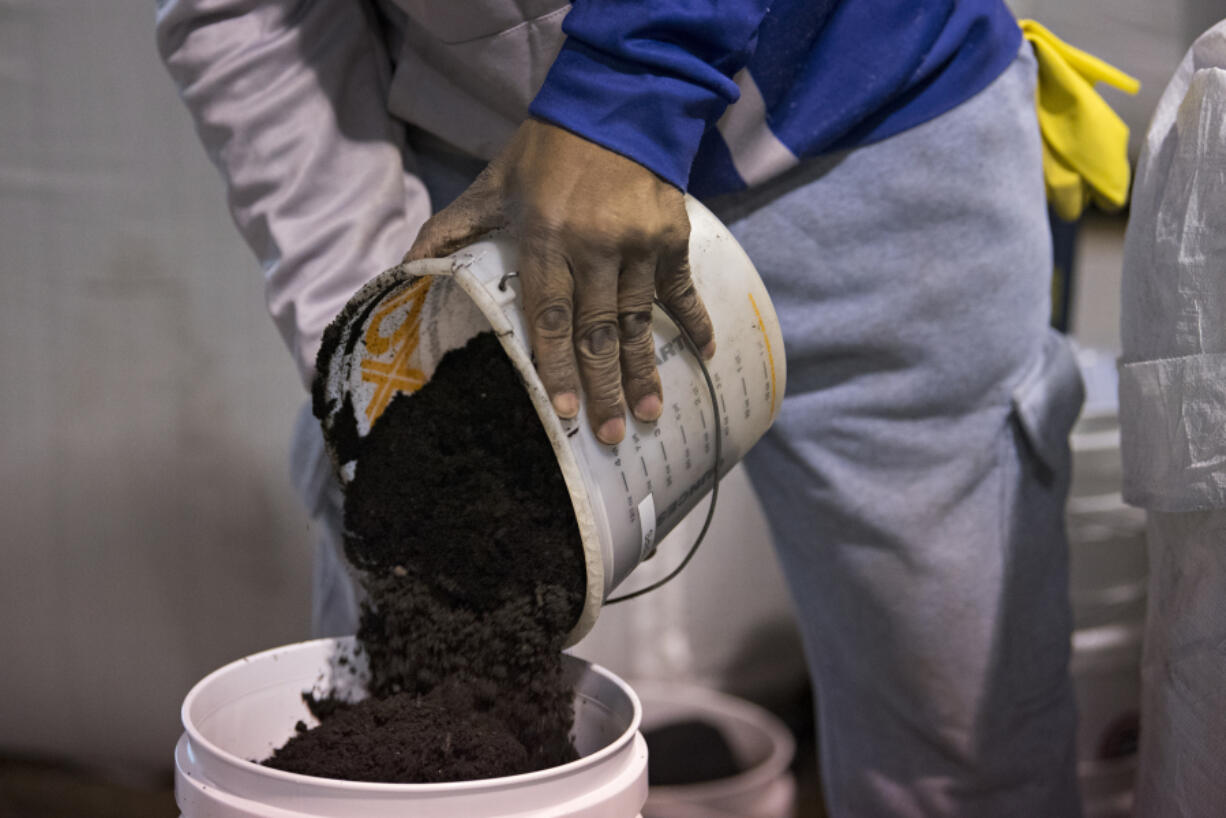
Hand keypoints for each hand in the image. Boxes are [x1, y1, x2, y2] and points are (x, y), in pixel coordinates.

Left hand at [403, 119, 714, 444]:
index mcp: (545, 235)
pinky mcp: (670, 235)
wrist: (615, 100)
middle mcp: (594, 244)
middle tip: (609, 435)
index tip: (563, 411)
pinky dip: (693, 321)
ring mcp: (638, 242)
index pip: (548, 314)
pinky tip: (703, 356)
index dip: (555, 365)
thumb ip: (451, 229)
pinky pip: (680, 289)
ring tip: (649, 415)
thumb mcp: (491, 183)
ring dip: (644, 371)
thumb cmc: (545, 151)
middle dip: (602, 387)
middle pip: (596, 330)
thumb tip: (404, 270)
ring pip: (638, 320)